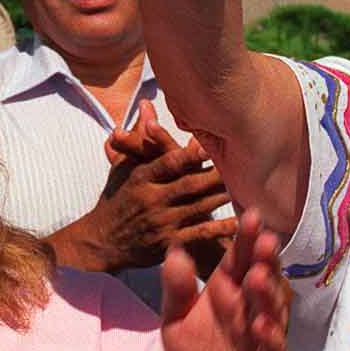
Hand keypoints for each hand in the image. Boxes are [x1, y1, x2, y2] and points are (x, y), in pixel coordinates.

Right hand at [57, 108, 232, 271]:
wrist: (100, 243)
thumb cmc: (116, 200)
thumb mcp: (124, 167)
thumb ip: (139, 138)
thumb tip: (147, 105)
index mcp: (140, 178)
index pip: (166, 163)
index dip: (188, 155)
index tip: (209, 144)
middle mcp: (151, 199)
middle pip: (189, 184)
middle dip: (215, 175)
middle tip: (243, 164)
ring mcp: (161, 223)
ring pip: (198, 207)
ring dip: (223, 198)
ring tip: (249, 188)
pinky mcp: (168, 244)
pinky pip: (199, 234)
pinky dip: (220, 229)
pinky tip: (240, 223)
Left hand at [160, 209, 289, 350]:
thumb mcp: (176, 320)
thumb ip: (176, 288)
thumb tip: (174, 249)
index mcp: (229, 294)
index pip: (239, 261)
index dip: (245, 240)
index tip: (249, 215)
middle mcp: (251, 310)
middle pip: (262, 280)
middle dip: (264, 260)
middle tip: (264, 238)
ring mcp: (264, 338)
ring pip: (271, 312)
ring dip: (267, 294)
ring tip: (258, 275)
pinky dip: (270, 338)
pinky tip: (263, 324)